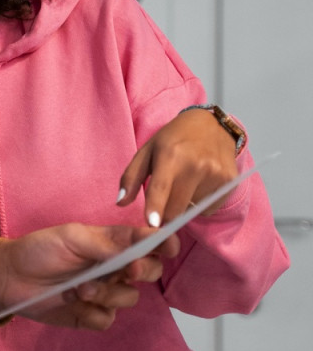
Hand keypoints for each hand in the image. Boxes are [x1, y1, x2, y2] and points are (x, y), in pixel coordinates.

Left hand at [0, 223, 179, 330]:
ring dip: (107, 294)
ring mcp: (104, 294)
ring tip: (79, 288)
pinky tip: (72, 302)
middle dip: (142, 272)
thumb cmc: (40, 250)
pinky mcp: (91, 316)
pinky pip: (107, 320)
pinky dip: (92, 313)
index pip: (146, 243)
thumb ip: (106, 242)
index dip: (162, 244)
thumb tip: (139, 247)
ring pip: (128, 299)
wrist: (11, 278)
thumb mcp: (72, 236)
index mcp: (112, 244)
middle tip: (128, 270)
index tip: (167, 246)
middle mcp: (113, 268)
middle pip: (149, 273)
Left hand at [117, 108, 238, 226]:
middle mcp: (196, 165)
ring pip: (191, 210)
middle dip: (164, 214)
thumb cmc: (174, 139)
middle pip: (176, 209)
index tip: (152, 225)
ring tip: (185, 183)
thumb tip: (120, 202)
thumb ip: (131, 177)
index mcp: (171, 155)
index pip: (161, 187)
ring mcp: (216, 174)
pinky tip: (200, 184)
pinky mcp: (229, 182)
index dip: (156, 207)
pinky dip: (200, 203)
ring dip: (184, 205)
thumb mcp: (147, 151)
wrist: (213, 125)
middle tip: (161, 207)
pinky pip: (208, 208)